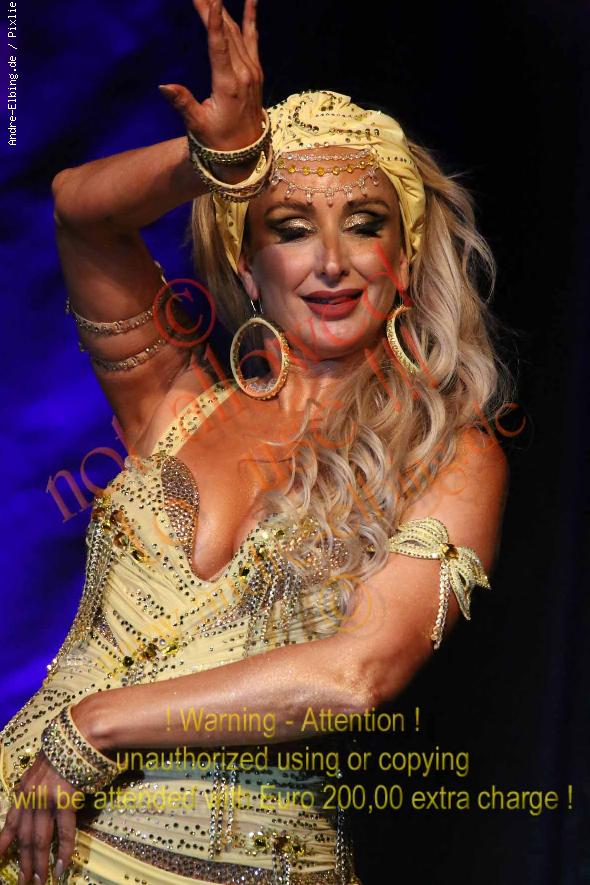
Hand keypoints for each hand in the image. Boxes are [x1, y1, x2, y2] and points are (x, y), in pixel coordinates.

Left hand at [0, 752, 80, 883]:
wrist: (80, 733)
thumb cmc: (65, 747)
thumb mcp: (42, 769)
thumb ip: (38, 788)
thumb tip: (42, 808)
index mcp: (23, 790)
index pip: (8, 824)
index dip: (3, 844)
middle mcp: (30, 797)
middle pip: (23, 837)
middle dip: (23, 862)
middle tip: (24, 882)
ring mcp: (46, 799)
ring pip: (39, 839)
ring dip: (39, 864)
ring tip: (39, 881)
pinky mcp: (64, 800)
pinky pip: (64, 831)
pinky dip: (63, 851)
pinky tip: (61, 866)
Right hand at [159, 0, 264, 181]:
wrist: (246, 152)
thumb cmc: (219, 140)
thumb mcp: (198, 124)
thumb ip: (183, 102)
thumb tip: (163, 86)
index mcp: (229, 85)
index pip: (219, 45)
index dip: (213, 20)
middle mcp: (244, 73)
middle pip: (226, 32)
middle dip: (211, 6)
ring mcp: (252, 70)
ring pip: (237, 32)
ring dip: (223, 10)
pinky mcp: (256, 71)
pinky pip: (253, 38)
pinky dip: (250, 17)